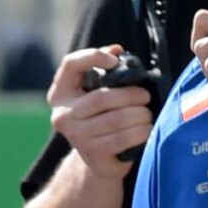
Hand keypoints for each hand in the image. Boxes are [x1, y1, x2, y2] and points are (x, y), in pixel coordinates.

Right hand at [47, 45, 152, 178]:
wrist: (100, 158)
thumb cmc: (104, 116)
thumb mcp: (101, 92)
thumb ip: (107, 69)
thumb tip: (117, 49)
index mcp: (61, 93)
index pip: (70, 65)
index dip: (93, 57)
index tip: (115, 60)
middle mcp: (63, 115)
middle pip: (102, 97)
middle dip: (132, 95)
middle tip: (146, 97)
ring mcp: (76, 136)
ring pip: (117, 119)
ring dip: (141, 115)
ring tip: (147, 114)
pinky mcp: (92, 153)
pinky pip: (124, 138)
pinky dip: (142, 131)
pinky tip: (146, 129)